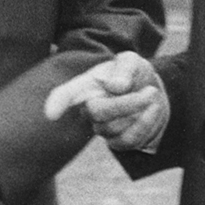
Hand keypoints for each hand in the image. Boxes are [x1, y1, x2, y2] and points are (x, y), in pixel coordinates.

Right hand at [41, 52, 167, 151]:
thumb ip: (124, 68)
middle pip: (97, 112)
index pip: (66, 94)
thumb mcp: (132, 62)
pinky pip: (128, 140)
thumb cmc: (134, 75)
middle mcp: (89, 109)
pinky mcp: (117, 142)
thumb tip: (116, 87)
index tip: (51, 113)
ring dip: (140, 112)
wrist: (153, 94)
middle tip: (151, 92)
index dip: (58, 102)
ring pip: (114, 128)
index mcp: (87, 86)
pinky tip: (153, 110)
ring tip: (152, 96)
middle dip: (127, 103)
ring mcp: (102, 128)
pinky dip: (146, 124)